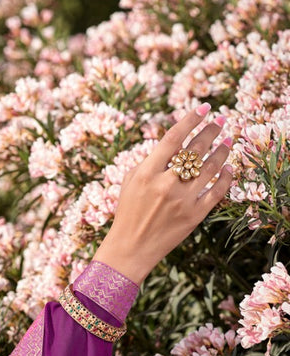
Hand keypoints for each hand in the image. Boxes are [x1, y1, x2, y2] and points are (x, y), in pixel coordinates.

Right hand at [93, 105, 233, 283]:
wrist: (131, 248)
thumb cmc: (128, 211)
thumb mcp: (130, 182)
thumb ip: (150, 161)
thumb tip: (174, 144)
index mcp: (147, 173)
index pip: (173, 138)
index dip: (191, 119)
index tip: (204, 108)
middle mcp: (166, 184)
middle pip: (195, 149)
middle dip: (211, 131)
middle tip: (222, 121)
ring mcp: (182, 201)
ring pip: (211, 168)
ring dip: (222, 152)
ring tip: (228, 142)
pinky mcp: (194, 215)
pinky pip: (217, 192)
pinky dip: (226, 178)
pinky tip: (228, 168)